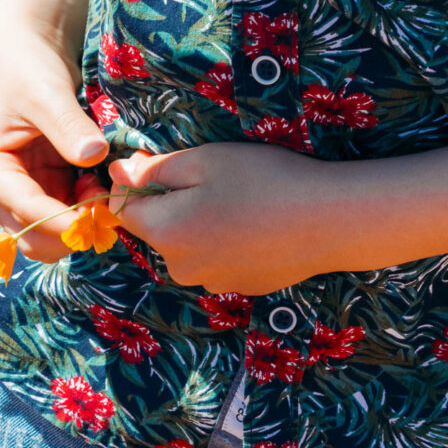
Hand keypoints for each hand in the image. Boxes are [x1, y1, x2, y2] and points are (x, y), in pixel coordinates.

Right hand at [0, 27, 107, 262]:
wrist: (31, 44)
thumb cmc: (29, 63)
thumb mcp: (47, 91)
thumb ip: (68, 125)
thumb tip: (94, 156)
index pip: (25, 211)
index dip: (64, 221)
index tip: (102, 216)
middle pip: (32, 238)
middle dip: (70, 230)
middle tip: (106, 205)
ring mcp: (23, 187)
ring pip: (51, 232)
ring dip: (80, 221)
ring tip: (103, 188)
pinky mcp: (45, 182)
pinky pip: (66, 212)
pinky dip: (86, 208)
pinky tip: (101, 182)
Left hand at [108, 143, 328, 294]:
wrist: (330, 221)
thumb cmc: (264, 181)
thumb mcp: (204, 161)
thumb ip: (152, 170)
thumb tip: (116, 174)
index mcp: (165, 234)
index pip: (123, 208)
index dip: (135, 181)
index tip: (163, 161)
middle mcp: (181, 268)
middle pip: (157, 228)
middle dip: (171, 203)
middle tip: (215, 178)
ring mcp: (212, 282)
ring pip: (188, 244)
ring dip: (199, 223)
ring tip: (241, 200)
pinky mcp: (240, 286)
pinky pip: (217, 258)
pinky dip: (226, 240)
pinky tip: (258, 223)